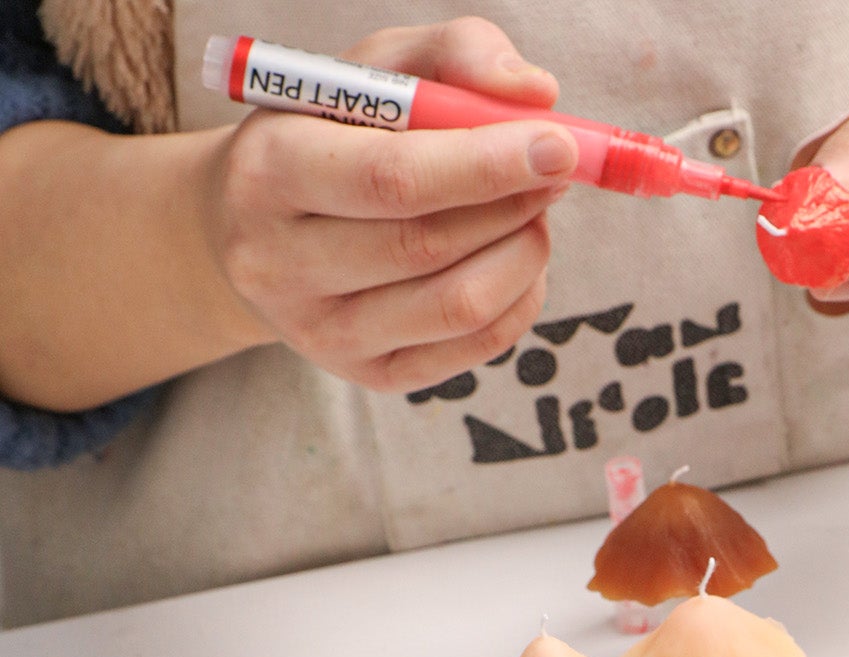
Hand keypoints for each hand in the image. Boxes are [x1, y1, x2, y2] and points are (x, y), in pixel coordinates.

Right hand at [204, 18, 576, 391]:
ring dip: (525, 253)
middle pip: (429, 246)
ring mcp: (325, 333)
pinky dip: (520, 299)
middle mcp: (281, 263)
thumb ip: (455, 56)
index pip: (393, 179)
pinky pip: (475, 346)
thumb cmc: (331, 132)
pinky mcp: (371, 375)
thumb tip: (537, 94)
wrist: (257, 227)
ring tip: (536, 212)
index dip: (486, 165)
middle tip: (555, 172)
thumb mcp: (376, 69)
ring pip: (460, 305)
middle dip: (514, 205)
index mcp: (271, 171)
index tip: (558, 146)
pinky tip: (517, 260)